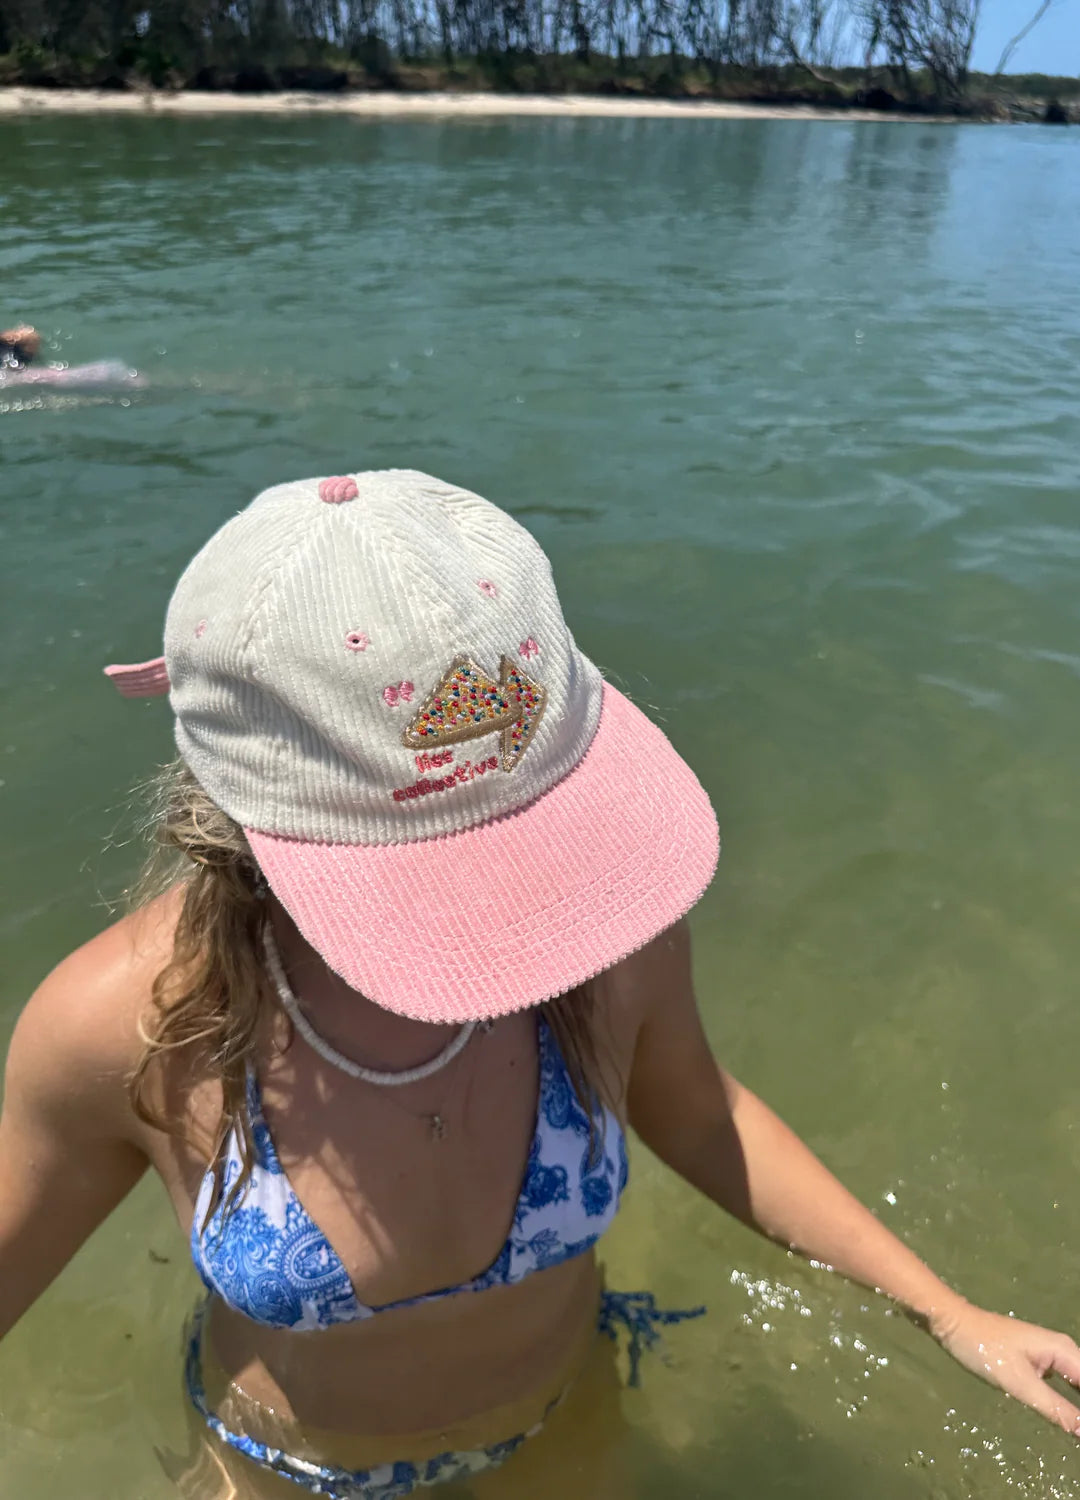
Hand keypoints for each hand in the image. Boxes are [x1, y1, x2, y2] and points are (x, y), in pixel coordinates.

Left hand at [930, 1298, 1079, 1435]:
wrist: (953, 1324)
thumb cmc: (985, 1351)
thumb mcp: (1020, 1384)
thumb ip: (1057, 1410)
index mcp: (1064, 1351)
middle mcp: (1064, 1350)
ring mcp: (1051, 1355)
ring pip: (1079, 1384)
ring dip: (1079, 1406)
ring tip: (1076, 1429)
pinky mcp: (1039, 1361)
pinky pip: (1065, 1382)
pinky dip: (1072, 1401)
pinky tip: (1072, 1419)